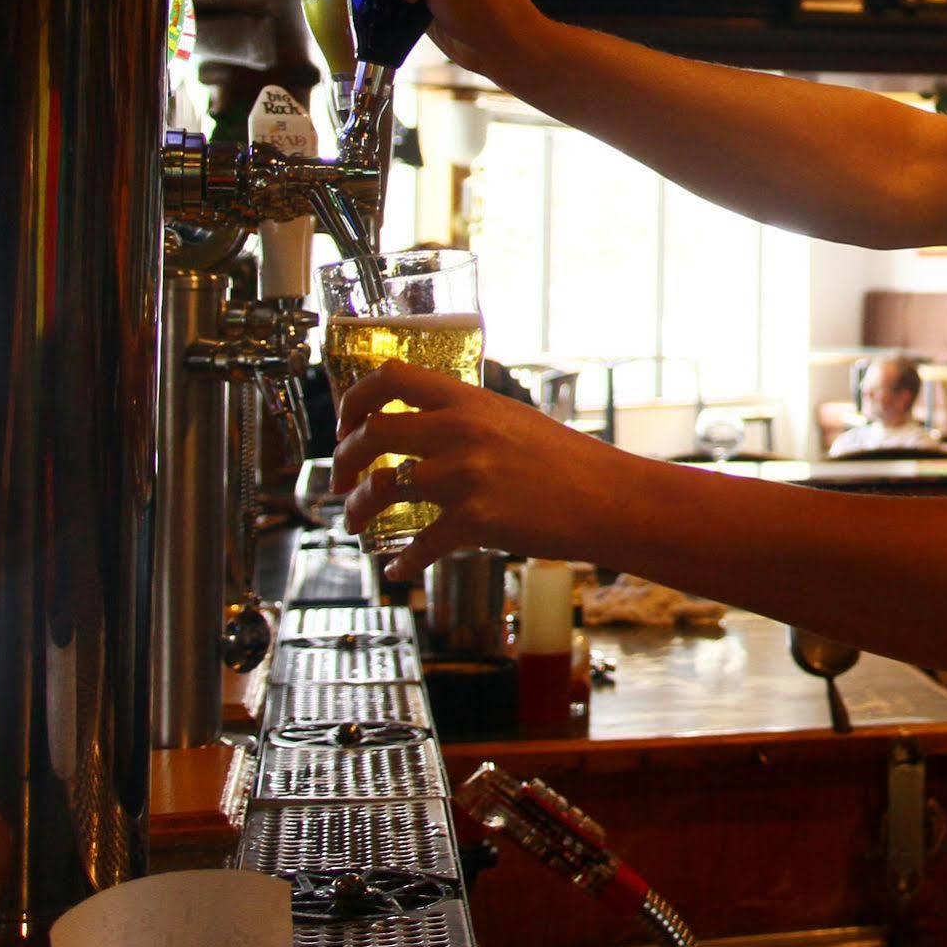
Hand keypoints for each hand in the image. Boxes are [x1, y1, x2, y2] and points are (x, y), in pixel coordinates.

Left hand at [331, 360, 635, 578]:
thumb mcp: (512, 419)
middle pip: (370, 434)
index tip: (346, 424)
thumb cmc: (567, 460)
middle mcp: (459, 431)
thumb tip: (424, 427)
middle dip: (342, 459)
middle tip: (339, 479)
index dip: (354, 400)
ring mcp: (464, 476)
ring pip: (381, 487)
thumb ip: (466, 418)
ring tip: (354, 524)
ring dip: (357, 510)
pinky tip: (398, 568)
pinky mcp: (474, 522)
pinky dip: (402, 561)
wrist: (606, 497)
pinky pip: (419, 545)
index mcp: (467, 400)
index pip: (389, 378)